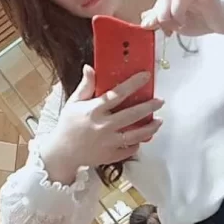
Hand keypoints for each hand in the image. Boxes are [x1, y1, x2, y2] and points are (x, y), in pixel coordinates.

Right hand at [41, 65, 162, 184]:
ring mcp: (108, 142)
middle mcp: (103, 126)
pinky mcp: (110, 156)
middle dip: (148, 107)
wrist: (62, 153)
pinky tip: (142, 138)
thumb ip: (85, 86)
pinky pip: (129, 150)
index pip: (117, 94)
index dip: (133, 84)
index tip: (146, 76)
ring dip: (149, 128)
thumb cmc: (68, 125)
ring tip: (159, 121)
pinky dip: (137, 144)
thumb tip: (90, 67)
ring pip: (135, 135)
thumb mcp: (73, 103)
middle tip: (160, 101)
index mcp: (94, 110)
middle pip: (131, 115)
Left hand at [141, 0, 223, 48]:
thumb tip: (142, 20)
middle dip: (163, 12)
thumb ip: (161, 21)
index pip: (160, 1)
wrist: (222, 23)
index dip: (155, 15)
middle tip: (167, 26)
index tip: (153, 28)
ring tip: (182, 22)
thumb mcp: (177, 24)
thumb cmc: (200, 20)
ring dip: (177, 8)